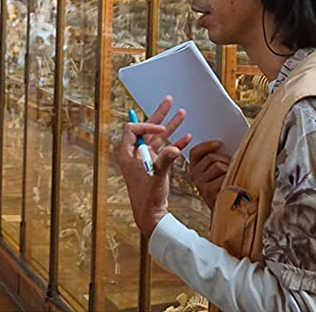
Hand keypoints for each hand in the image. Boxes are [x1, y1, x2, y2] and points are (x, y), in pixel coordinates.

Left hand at [117, 95, 190, 238]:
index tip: (161, 130)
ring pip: (159, 138)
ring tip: (183, 113)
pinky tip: (187, 136)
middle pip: (147, 129)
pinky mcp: (156, 165)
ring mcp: (146, 159)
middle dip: (159, 115)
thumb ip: (165, 161)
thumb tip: (175, 148)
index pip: (132, 130)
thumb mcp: (156, 177)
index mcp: (128, 154)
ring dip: (171, 126)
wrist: (151, 214)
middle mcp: (136, 154)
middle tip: (169, 100)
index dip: (146, 127)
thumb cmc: (147, 198)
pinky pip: (167, 150)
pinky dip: (176, 143)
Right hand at [188, 140, 230, 209]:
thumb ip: (216, 160)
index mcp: (194, 168)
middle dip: (225, 159)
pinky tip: (233, 182)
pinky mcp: (208, 191)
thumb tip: (228, 147)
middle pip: (211, 157)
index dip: (207, 145)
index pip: (195, 152)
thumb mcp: (216, 173)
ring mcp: (200, 183)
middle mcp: (194, 175)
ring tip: (233, 176)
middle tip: (233, 165)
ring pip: (218, 166)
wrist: (226, 210)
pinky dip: (231, 178)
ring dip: (230, 169)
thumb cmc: (224, 188)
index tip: (219, 143)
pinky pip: (224, 176)